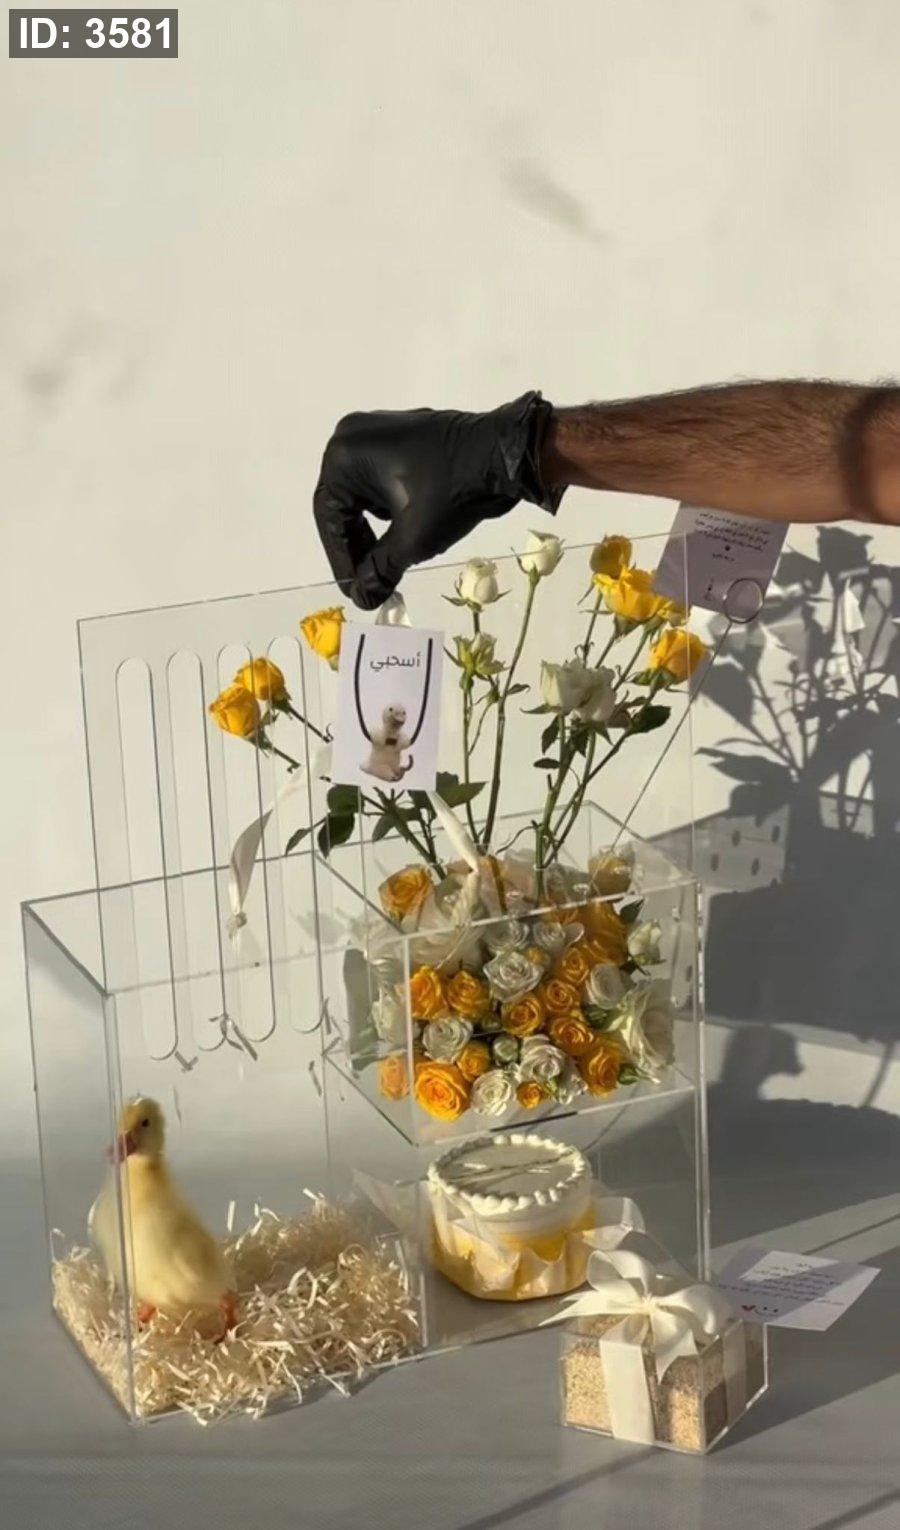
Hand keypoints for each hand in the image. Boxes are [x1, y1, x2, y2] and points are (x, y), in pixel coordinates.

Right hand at [313, 390, 559, 608]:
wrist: (506, 455)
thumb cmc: (453, 492)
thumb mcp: (412, 539)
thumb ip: (380, 569)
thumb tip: (363, 597)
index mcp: (345, 454)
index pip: (330, 517)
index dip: (341, 559)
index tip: (353, 591)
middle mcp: (355, 436)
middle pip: (343, 504)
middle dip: (357, 546)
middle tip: (368, 582)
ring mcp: (380, 432)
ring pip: (364, 495)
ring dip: (373, 531)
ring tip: (385, 564)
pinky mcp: (405, 437)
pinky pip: (382, 480)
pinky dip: (389, 509)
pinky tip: (401, 533)